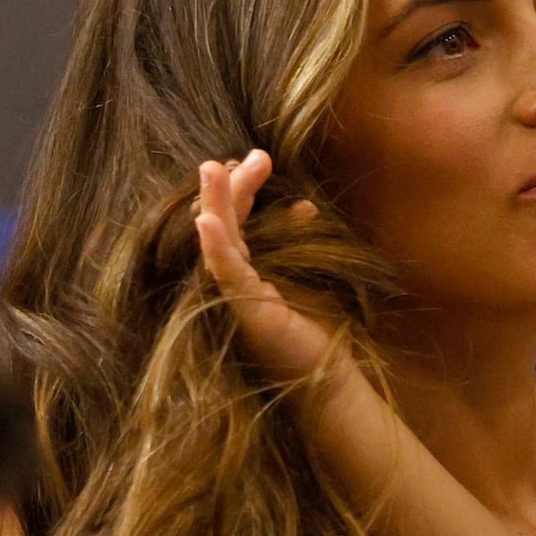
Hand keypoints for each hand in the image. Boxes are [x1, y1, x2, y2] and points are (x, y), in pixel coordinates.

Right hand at [194, 150, 332, 381]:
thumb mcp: (307, 274)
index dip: (242, 188)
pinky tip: (208, 222)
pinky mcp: (242, 313)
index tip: (258, 160)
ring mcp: (231, 297)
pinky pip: (224, 275)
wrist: (327, 379)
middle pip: (222, 222)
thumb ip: (299, 241)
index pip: (235, 218)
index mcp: (244, 269)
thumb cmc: (314, 331)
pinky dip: (216, 248)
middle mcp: (230, 281)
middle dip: (233, 186)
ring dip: (214, 204)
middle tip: (255, 155)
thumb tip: (305, 207)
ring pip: (216, 242)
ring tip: (212, 169)